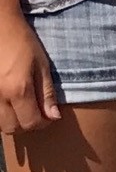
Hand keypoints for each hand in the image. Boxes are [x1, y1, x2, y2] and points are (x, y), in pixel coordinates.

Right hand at [0, 12, 59, 132]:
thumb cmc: (23, 43)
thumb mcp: (41, 65)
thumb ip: (46, 93)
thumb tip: (54, 117)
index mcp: (18, 89)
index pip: (30, 122)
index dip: (43, 123)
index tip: (50, 116)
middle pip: (12, 128)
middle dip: (26, 125)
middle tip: (36, 112)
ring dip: (12, 121)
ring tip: (23, 106)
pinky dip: (1, 113)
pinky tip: (9, 102)